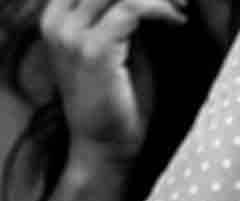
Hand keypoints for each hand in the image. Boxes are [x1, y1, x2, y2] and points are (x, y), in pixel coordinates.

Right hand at [41, 0, 184, 168]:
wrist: (104, 148)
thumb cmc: (117, 103)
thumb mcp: (121, 49)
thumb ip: (126, 18)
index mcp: (56, 17)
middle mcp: (57, 20)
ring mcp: (71, 34)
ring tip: (183, 8)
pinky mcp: (93, 50)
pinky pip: (131, 9)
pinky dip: (160, 9)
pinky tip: (178, 22)